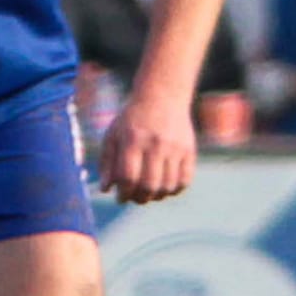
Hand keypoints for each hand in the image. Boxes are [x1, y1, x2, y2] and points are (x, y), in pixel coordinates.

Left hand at [101, 86, 195, 203]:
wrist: (162, 96)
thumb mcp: (113, 134)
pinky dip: (174, 190)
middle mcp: (155, 143)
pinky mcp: (189, 151)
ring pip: (167, 186)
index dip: (123, 193)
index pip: (128, 177)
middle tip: (135, 198)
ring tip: (149, 193)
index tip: (120, 198)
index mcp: (132, 139)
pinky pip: (184, 181)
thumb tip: (106, 189)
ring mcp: (174, 148)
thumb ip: (107, 162)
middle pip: (149, 185)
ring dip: (157, 196)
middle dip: (140, 198)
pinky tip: (165, 187)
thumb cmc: (132, 120)